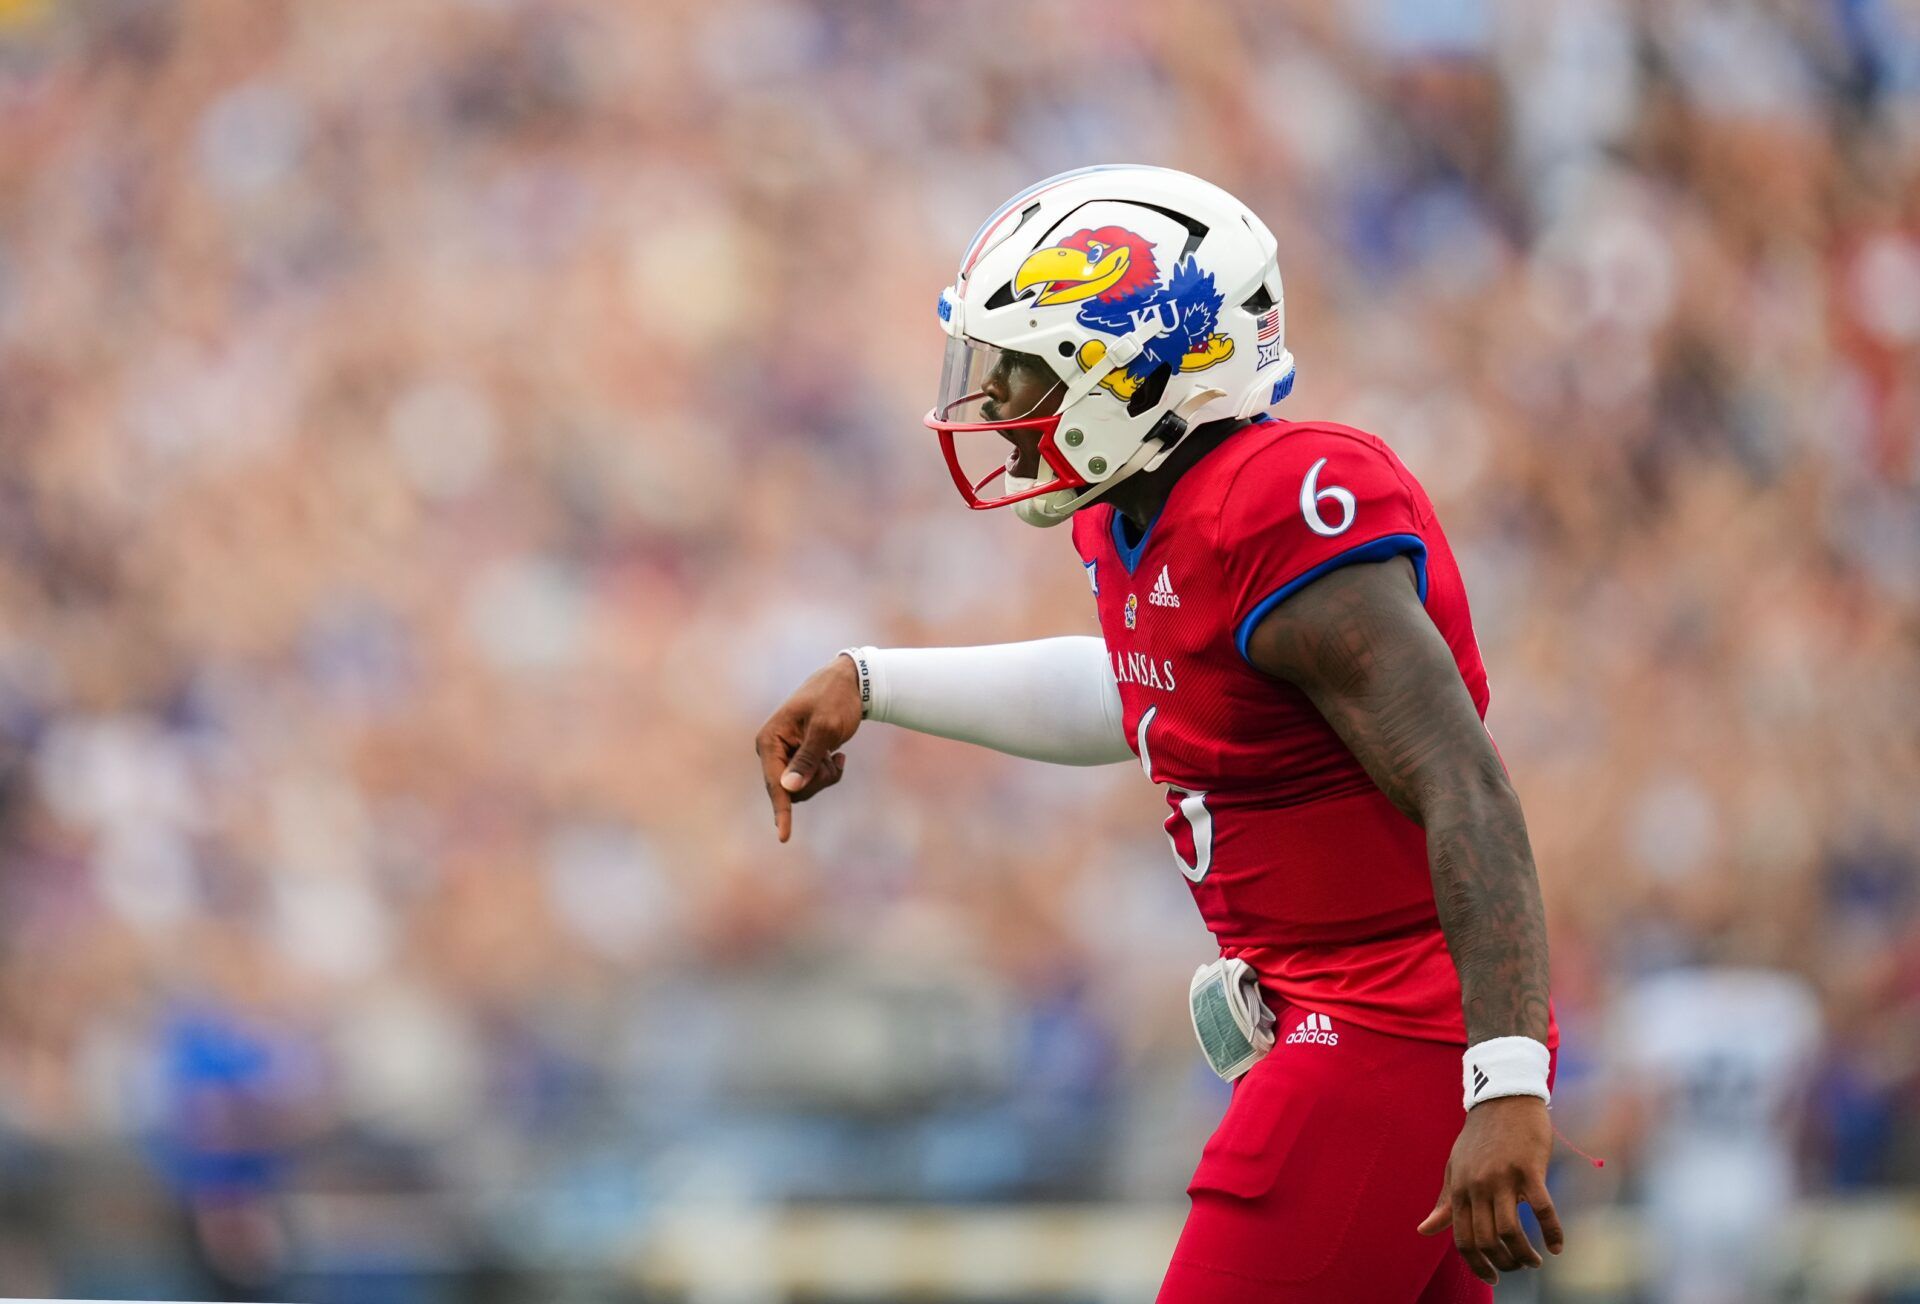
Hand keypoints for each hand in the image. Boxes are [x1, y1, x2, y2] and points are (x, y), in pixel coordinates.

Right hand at [754, 654, 862, 841]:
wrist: (849, 683)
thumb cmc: (835, 699)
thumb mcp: (825, 728)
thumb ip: (807, 759)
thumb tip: (788, 788)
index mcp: (770, 740)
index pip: (775, 783)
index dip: (781, 810)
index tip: (785, 836)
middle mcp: (772, 750)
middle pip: (790, 790)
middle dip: (816, 782)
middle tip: (834, 761)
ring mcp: (785, 756)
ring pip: (802, 788)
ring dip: (824, 777)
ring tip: (836, 755)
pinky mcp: (798, 759)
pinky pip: (811, 781)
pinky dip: (828, 773)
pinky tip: (839, 756)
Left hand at [1416, 1095, 1562, 1284]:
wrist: (1502, 1098)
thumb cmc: (1479, 1137)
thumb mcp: (1456, 1168)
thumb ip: (1446, 1201)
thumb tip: (1424, 1230)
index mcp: (1459, 1188)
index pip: (1462, 1239)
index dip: (1477, 1265)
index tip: (1492, 1278)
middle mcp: (1478, 1185)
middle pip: (1487, 1240)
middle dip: (1504, 1263)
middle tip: (1518, 1267)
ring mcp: (1503, 1177)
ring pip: (1511, 1231)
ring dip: (1524, 1255)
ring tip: (1535, 1260)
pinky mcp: (1529, 1169)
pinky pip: (1542, 1210)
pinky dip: (1552, 1233)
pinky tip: (1556, 1247)